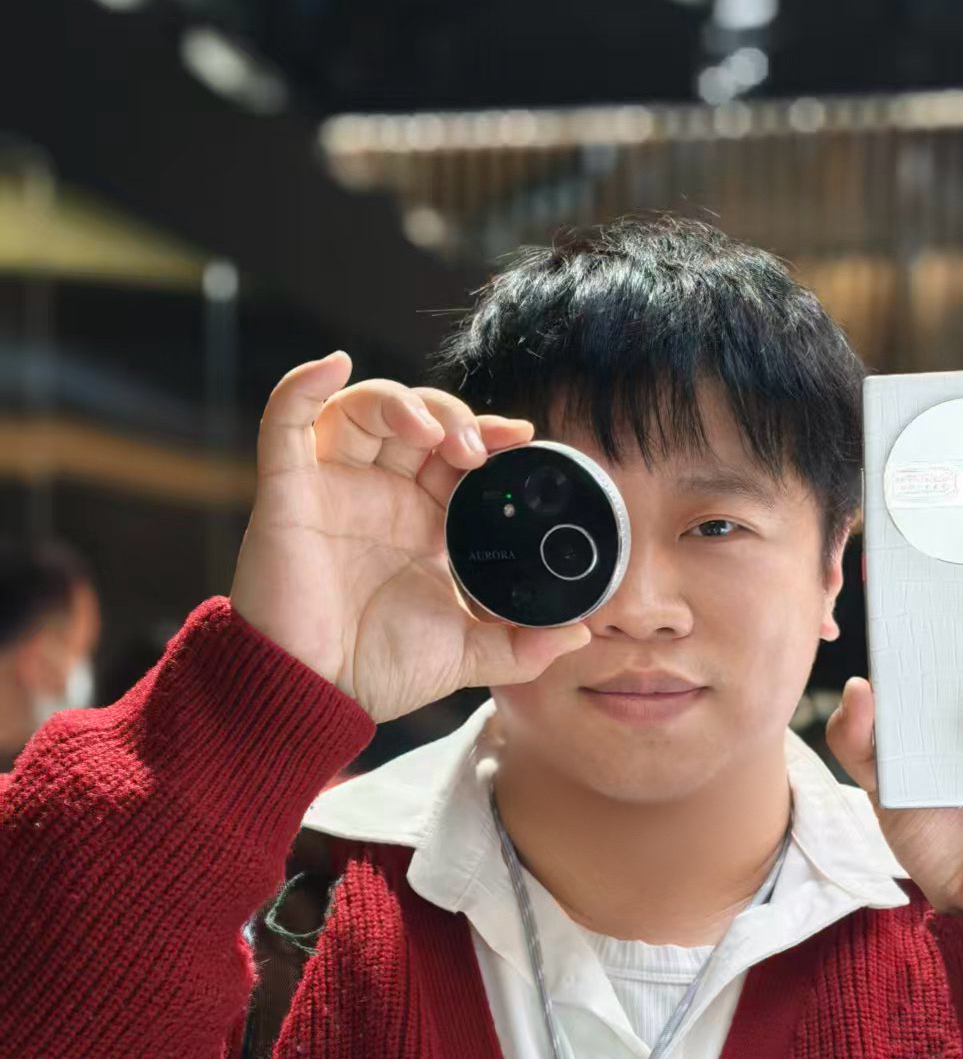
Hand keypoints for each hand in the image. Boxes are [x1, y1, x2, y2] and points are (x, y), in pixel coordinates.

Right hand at [230, 353, 589, 720]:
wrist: (314, 696)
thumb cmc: (377, 671)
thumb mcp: (466, 656)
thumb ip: (523, 646)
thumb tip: (581, 632)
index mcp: (420, 521)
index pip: (456, 453)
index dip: (487, 433)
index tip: (521, 437)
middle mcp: (378, 494)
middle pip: (416, 419)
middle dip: (453, 417)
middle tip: (477, 450)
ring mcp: (330, 488)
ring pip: (361, 408)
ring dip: (401, 402)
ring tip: (431, 433)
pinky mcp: (286, 492)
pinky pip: (285, 421)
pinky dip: (303, 383)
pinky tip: (334, 363)